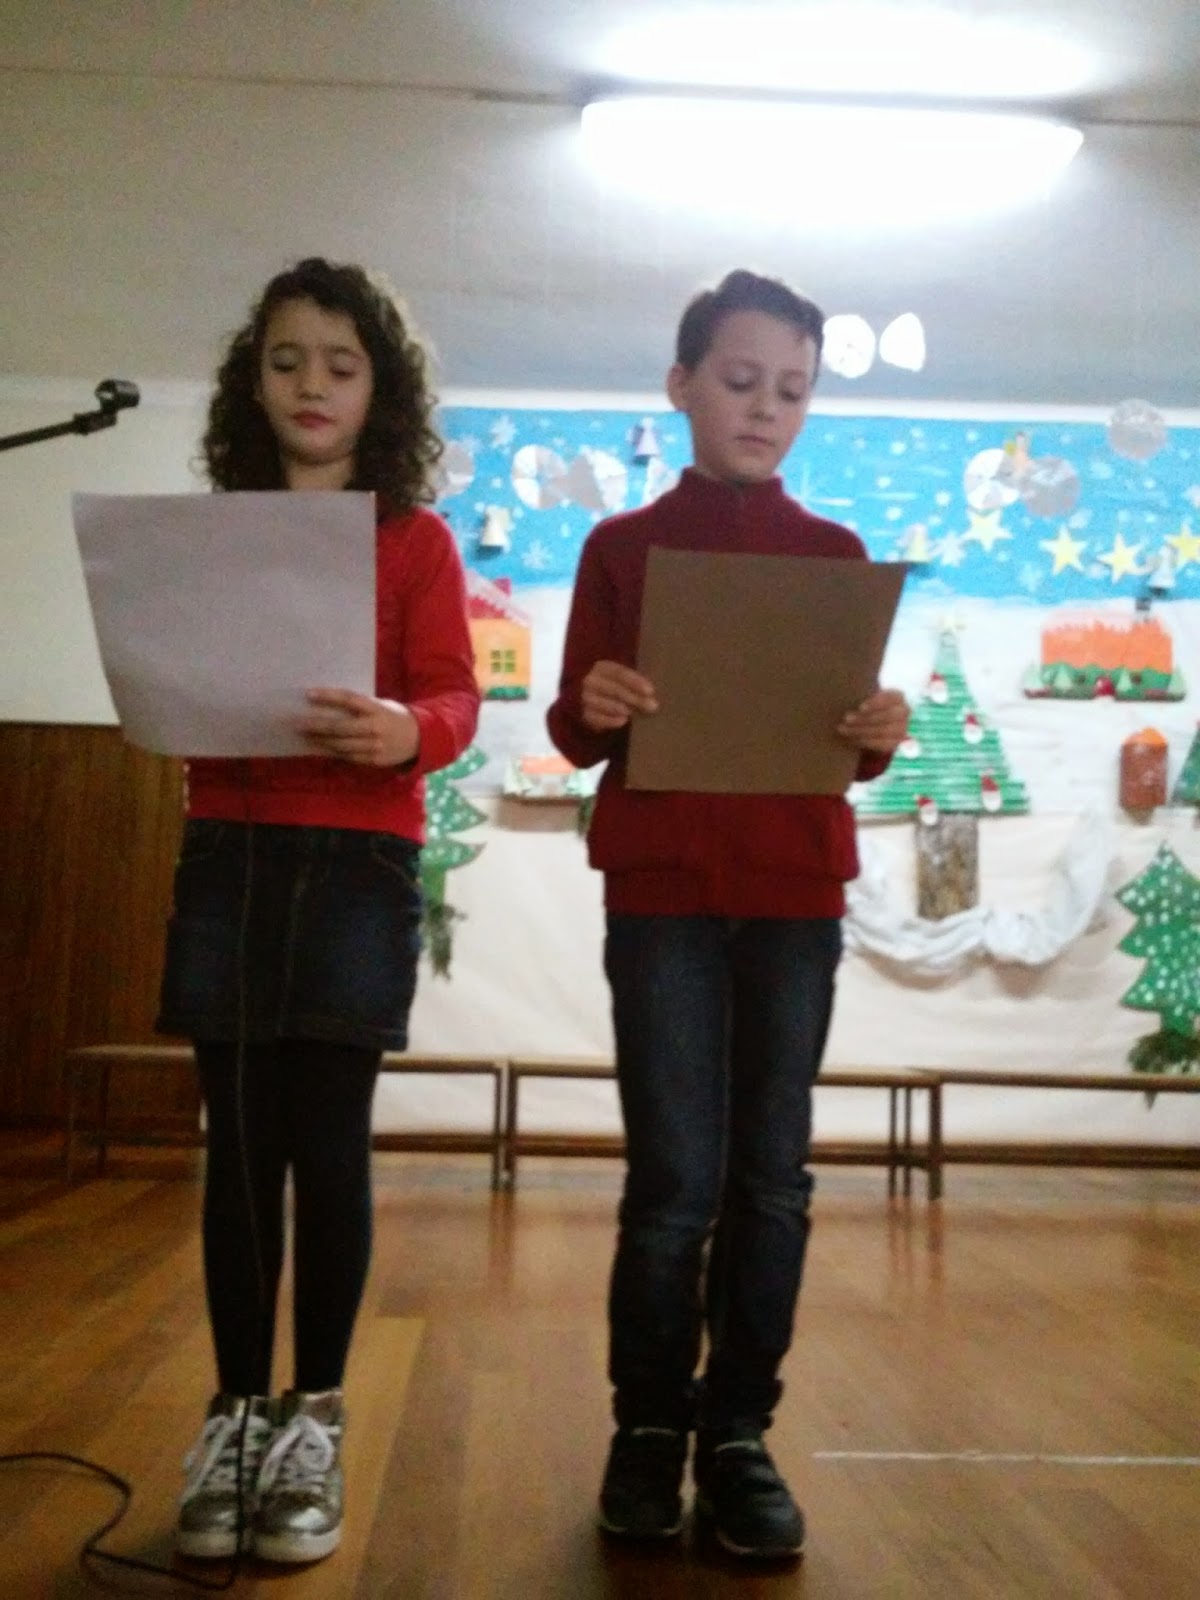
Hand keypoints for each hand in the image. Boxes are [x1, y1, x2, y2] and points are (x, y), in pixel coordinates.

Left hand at [297, 688, 419, 765]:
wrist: (420, 739)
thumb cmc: (394, 717)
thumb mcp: (381, 705)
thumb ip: (360, 706)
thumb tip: (329, 704)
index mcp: (377, 709)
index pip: (349, 700)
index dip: (329, 697)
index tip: (308, 694)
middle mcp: (375, 728)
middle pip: (340, 727)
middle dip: (316, 725)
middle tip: (296, 722)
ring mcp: (374, 746)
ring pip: (341, 745)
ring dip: (319, 741)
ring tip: (302, 736)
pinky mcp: (373, 760)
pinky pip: (347, 756)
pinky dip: (331, 752)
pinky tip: (318, 748)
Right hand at [580, 660, 658, 731]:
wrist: (590, 699)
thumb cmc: (614, 686)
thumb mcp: (622, 679)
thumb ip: (635, 683)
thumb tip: (653, 694)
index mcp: (602, 667)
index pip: (619, 673)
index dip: (635, 681)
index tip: (651, 691)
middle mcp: (591, 681)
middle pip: (614, 689)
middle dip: (635, 698)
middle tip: (653, 706)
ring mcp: (586, 698)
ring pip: (604, 703)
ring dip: (622, 708)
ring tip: (635, 713)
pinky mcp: (585, 715)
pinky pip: (597, 718)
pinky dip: (610, 720)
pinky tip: (623, 721)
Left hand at [838, 687, 909, 753]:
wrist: (873, 728)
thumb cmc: (866, 707)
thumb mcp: (866, 698)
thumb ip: (862, 696)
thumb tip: (847, 695)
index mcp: (898, 696)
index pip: (891, 697)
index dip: (877, 703)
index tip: (860, 707)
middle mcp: (904, 711)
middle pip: (886, 716)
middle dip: (865, 718)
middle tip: (846, 718)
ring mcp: (902, 728)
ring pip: (883, 731)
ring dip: (861, 731)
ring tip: (843, 729)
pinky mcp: (895, 743)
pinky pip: (881, 744)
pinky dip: (865, 741)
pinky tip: (851, 739)